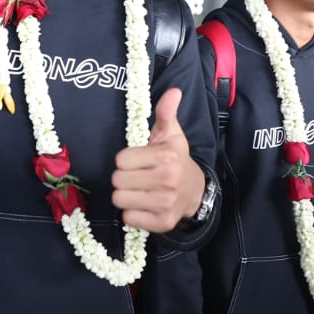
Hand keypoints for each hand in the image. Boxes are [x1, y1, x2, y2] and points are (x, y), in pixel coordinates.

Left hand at [112, 89, 203, 231]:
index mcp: (166, 157)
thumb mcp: (171, 134)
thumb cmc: (176, 160)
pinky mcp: (162, 222)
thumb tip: (173, 91)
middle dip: (124, 178)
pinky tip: (144, 205)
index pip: (121, 160)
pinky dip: (133, 213)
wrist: (195, 191)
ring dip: (126, 196)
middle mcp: (166, 180)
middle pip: (117, 180)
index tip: (139, 160)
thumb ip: (166, 112)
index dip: (126, 160)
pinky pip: (128, 218)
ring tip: (140, 190)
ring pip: (120, 200)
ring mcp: (164, 203)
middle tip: (138, 176)